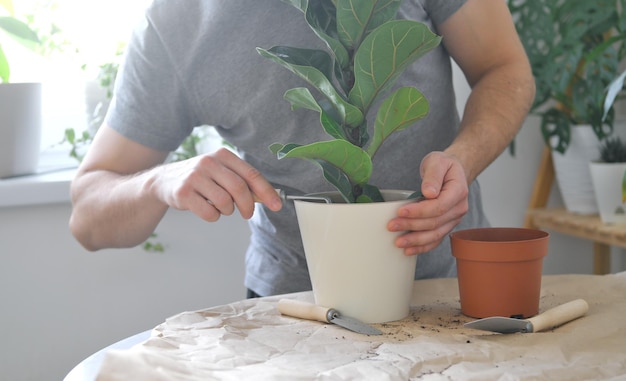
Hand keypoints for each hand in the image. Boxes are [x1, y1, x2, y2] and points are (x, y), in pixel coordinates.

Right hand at [152, 148, 282, 220]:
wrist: (165, 181)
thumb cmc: (200, 179)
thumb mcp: (221, 172)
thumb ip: (243, 181)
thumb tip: (269, 197)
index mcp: (223, 155)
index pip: (251, 174)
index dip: (266, 191)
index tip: (276, 205)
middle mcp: (209, 162)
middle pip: (239, 189)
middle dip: (248, 206)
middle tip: (247, 214)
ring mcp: (195, 177)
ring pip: (225, 202)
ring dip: (227, 211)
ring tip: (220, 207)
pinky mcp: (184, 193)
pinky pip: (209, 213)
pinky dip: (213, 216)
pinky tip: (207, 209)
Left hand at [387, 151, 468, 254]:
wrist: (451, 171)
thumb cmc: (443, 165)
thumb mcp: (437, 161)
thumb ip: (433, 176)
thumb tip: (429, 192)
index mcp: (458, 191)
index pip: (439, 206)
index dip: (419, 211)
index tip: (401, 211)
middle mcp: (459, 208)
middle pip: (435, 222)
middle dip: (411, 226)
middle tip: (392, 226)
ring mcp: (454, 219)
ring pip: (435, 235)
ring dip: (415, 240)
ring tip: (398, 242)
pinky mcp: (446, 225)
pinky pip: (435, 239)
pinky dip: (422, 246)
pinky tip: (409, 250)